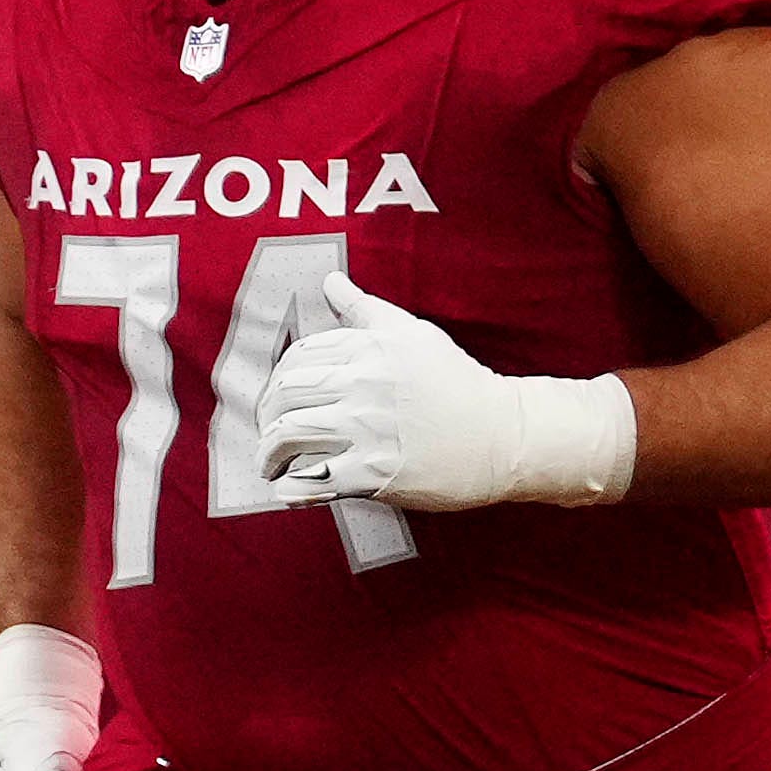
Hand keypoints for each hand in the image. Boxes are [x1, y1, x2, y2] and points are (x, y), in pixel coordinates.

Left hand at [259, 271, 635, 511]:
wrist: (505, 437)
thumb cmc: (459, 384)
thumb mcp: (413, 334)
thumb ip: (364, 309)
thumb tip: (331, 281)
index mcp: (368, 350)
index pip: (297, 359)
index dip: (278, 380)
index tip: (280, 398)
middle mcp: (362, 387)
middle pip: (284, 396)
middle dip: (266, 417)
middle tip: (269, 432)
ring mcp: (366, 431)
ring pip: (289, 436)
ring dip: (269, 453)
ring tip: (272, 464)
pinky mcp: (374, 473)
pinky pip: (313, 480)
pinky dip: (291, 487)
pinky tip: (288, 488)